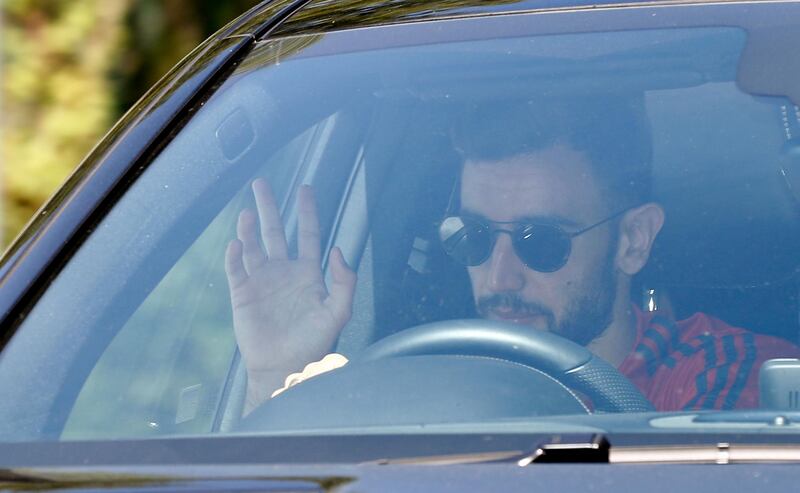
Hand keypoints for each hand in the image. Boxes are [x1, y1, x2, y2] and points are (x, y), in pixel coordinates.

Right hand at [224, 179, 355, 412]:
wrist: (284, 368)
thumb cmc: (313, 343)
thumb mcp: (338, 313)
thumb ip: (344, 282)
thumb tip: (337, 251)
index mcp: (307, 273)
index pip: (307, 234)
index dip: (307, 212)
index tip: (305, 189)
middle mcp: (283, 272)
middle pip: (275, 231)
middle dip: (269, 207)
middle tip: (261, 184)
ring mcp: (261, 281)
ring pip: (253, 246)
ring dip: (249, 228)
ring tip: (247, 212)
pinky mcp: (242, 293)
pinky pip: (236, 269)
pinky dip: (235, 255)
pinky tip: (236, 242)